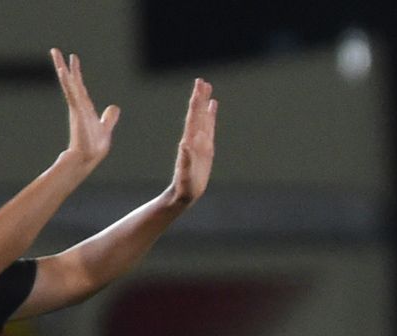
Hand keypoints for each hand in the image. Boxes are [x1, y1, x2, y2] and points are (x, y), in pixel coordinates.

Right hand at [53, 48, 120, 168]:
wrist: (87, 159)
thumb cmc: (94, 146)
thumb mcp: (105, 127)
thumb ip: (109, 117)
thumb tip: (115, 107)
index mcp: (84, 107)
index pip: (79, 86)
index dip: (76, 72)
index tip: (73, 58)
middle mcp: (78, 105)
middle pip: (70, 81)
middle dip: (63, 65)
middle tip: (54, 50)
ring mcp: (76, 108)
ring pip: (68, 84)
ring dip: (62, 68)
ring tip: (55, 54)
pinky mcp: (77, 112)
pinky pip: (72, 94)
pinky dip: (68, 83)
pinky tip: (63, 72)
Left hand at [169, 78, 216, 206]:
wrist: (184, 193)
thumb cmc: (184, 187)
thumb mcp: (185, 176)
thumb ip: (185, 161)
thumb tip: (184, 145)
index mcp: (190, 142)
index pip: (194, 117)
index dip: (196, 101)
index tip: (199, 86)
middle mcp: (194, 139)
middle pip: (197, 114)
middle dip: (199, 97)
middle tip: (202, 81)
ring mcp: (200, 142)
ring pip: (203, 118)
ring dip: (205, 103)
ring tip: (208, 88)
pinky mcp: (206, 148)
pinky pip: (209, 127)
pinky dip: (211, 115)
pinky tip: (213, 106)